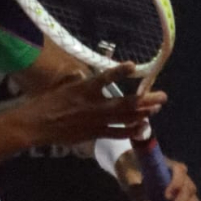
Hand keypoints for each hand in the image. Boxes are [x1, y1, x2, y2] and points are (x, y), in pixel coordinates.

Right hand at [12, 62, 164, 148]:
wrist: (37, 125)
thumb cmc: (47, 102)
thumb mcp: (63, 85)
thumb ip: (79, 79)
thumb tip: (85, 73)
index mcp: (85, 88)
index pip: (105, 77)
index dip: (119, 71)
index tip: (133, 66)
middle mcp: (94, 105)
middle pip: (126, 103)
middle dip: (146, 100)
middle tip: (162, 96)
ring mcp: (96, 121)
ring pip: (125, 119)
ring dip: (143, 114)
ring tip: (156, 109)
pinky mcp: (94, 134)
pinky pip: (117, 133)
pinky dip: (131, 130)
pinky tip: (142, 127)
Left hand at [115, 151, 200, 200]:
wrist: (133, 172)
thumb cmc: (130, 171)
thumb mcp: (127, 178)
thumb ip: (135, 190)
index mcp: (168, 165)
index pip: (180, 171)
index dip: (176, 184)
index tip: (166, 197)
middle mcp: (181, 176)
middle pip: (189, 190)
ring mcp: (185, 189)